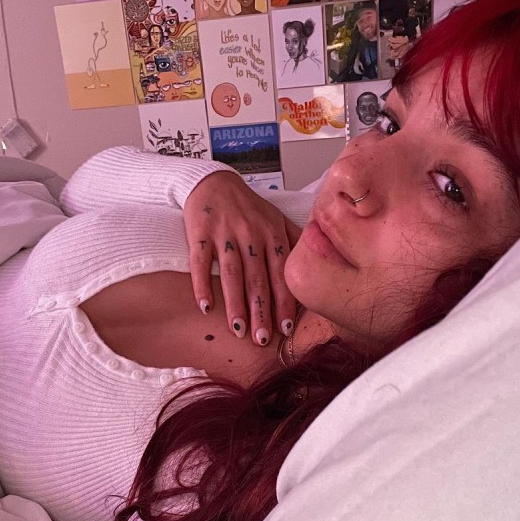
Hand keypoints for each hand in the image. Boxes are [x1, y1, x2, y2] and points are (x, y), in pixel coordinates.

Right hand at [184, 171, 301, 345]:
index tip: (286, 328)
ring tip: (238, 330)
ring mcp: (225, 234)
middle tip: (263, 339)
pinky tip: (205, 307)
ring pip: (231, 274)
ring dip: (235, 304)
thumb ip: (295, 241)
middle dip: (261, 311)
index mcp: (272, 233)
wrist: (212, 181)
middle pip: (257, 279)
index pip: (281, 273)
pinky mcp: (200, 232)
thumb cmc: (248, 206)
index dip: (284, 301)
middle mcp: (251, 234)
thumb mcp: (276, 218)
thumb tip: (319, 266)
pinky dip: (201, 284)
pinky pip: (200, 262)